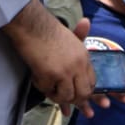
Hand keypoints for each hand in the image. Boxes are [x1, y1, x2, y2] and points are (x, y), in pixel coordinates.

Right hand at [5, 8, 124, 115]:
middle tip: (62, 100)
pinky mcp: (52, 74)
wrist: (32, 23)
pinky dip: (41, 87)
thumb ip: (81, 40)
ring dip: (56, 96)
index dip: (85, 92)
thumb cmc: (47, 30)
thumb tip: (87, 27)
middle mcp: (80, 66)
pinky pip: (48, 90)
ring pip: (67, 96)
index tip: (78, 98)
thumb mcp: (71, 39)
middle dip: (74, 101)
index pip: (92, 82)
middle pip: (83, 93)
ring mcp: (67, 71)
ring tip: (48, 89)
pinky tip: (36, 77)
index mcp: (85, 58)